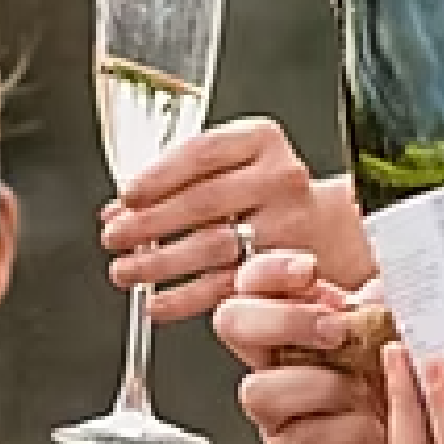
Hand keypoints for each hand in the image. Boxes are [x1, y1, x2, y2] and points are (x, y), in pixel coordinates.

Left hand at [101, 119, 344, 322]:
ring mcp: (287, 226)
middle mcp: (280, 179)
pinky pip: (227, 285)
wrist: (329, 230)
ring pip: (212, 245)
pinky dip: (186, 298)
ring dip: (159, 263)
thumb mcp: (233, 166)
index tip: (127, 196)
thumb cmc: (267, 196)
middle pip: (202, 201)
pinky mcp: (285, 270)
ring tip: (126, 271)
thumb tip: (118, 209)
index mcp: (261, 141)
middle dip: (148, 223)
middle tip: (114, 237)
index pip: (202, 151)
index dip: (158, 176)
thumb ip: (179, 180)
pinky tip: (159, 301)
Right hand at [213, 252, 442, 443]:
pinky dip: (342, 426)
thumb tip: (378, 286)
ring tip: (363, 390)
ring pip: (259, 387)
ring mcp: (279, 412)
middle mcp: (277, 363)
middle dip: (282, 319)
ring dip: (318, 382)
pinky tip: (373, 426)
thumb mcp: (398, 340)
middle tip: (335, 330)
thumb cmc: (403, 398)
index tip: (308, 271)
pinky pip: (300, 435)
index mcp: (296, 323)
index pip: (253, 283)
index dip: (269, 271)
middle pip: (232, 323)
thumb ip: (383, 308)